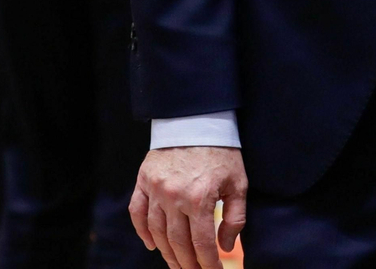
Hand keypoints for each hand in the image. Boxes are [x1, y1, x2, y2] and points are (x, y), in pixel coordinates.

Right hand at [129, 146, 247, 268]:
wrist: (198, 121)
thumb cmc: (222, 152)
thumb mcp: (238, 182)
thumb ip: (235, 216)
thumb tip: (225, 246)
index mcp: (200, 198)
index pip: (201, 242)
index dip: (207, 262)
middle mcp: (174, 197)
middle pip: (177, 242)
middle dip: (187, 263)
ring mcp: (155, 190)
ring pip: (157, 232)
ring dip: (167, 253)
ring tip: (177, 265)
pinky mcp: (143, 182)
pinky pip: (137, 213)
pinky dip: (142, 232)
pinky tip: (152, 245)